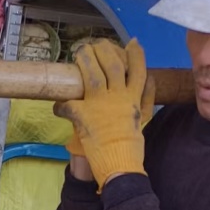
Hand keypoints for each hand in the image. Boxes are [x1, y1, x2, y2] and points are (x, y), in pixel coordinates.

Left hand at [55, 39, 153, 190]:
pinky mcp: (84, 117)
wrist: (120, 167)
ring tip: (77, 55)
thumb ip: (147, 98)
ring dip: (84, 61)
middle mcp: (118, 97)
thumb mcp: (144, 119)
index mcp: (133, 97)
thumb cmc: (132, 147)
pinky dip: (61, 105)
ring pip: (92, 74)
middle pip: (112, 64)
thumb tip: (152, 79)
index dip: (134, 53)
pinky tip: (58, 106)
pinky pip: (69, 105)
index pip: (138, 68)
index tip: (131, 42)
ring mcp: (100, 105)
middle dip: (103, 50)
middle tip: (94, 45)